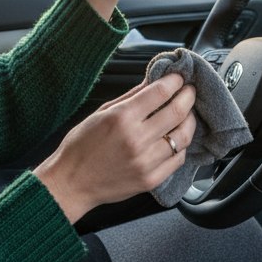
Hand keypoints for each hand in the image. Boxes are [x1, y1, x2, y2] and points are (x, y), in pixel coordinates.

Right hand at [33, 74, 199, 223]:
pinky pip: (177, 159)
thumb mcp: (101, 113)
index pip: (159, 92)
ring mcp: (145, 162)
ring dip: (189, 121)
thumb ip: (131, 96)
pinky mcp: (150, 179)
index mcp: (121, 118)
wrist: (71, 183)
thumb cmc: (81, 147)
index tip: (179, 78)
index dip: (174, 81)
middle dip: (188, 97)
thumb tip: (152, 81)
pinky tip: (176, 139)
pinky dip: (181, 146)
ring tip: (186, 114)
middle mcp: (136, 139)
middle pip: (177, 112)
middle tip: (189, 91)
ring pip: (183, 136)